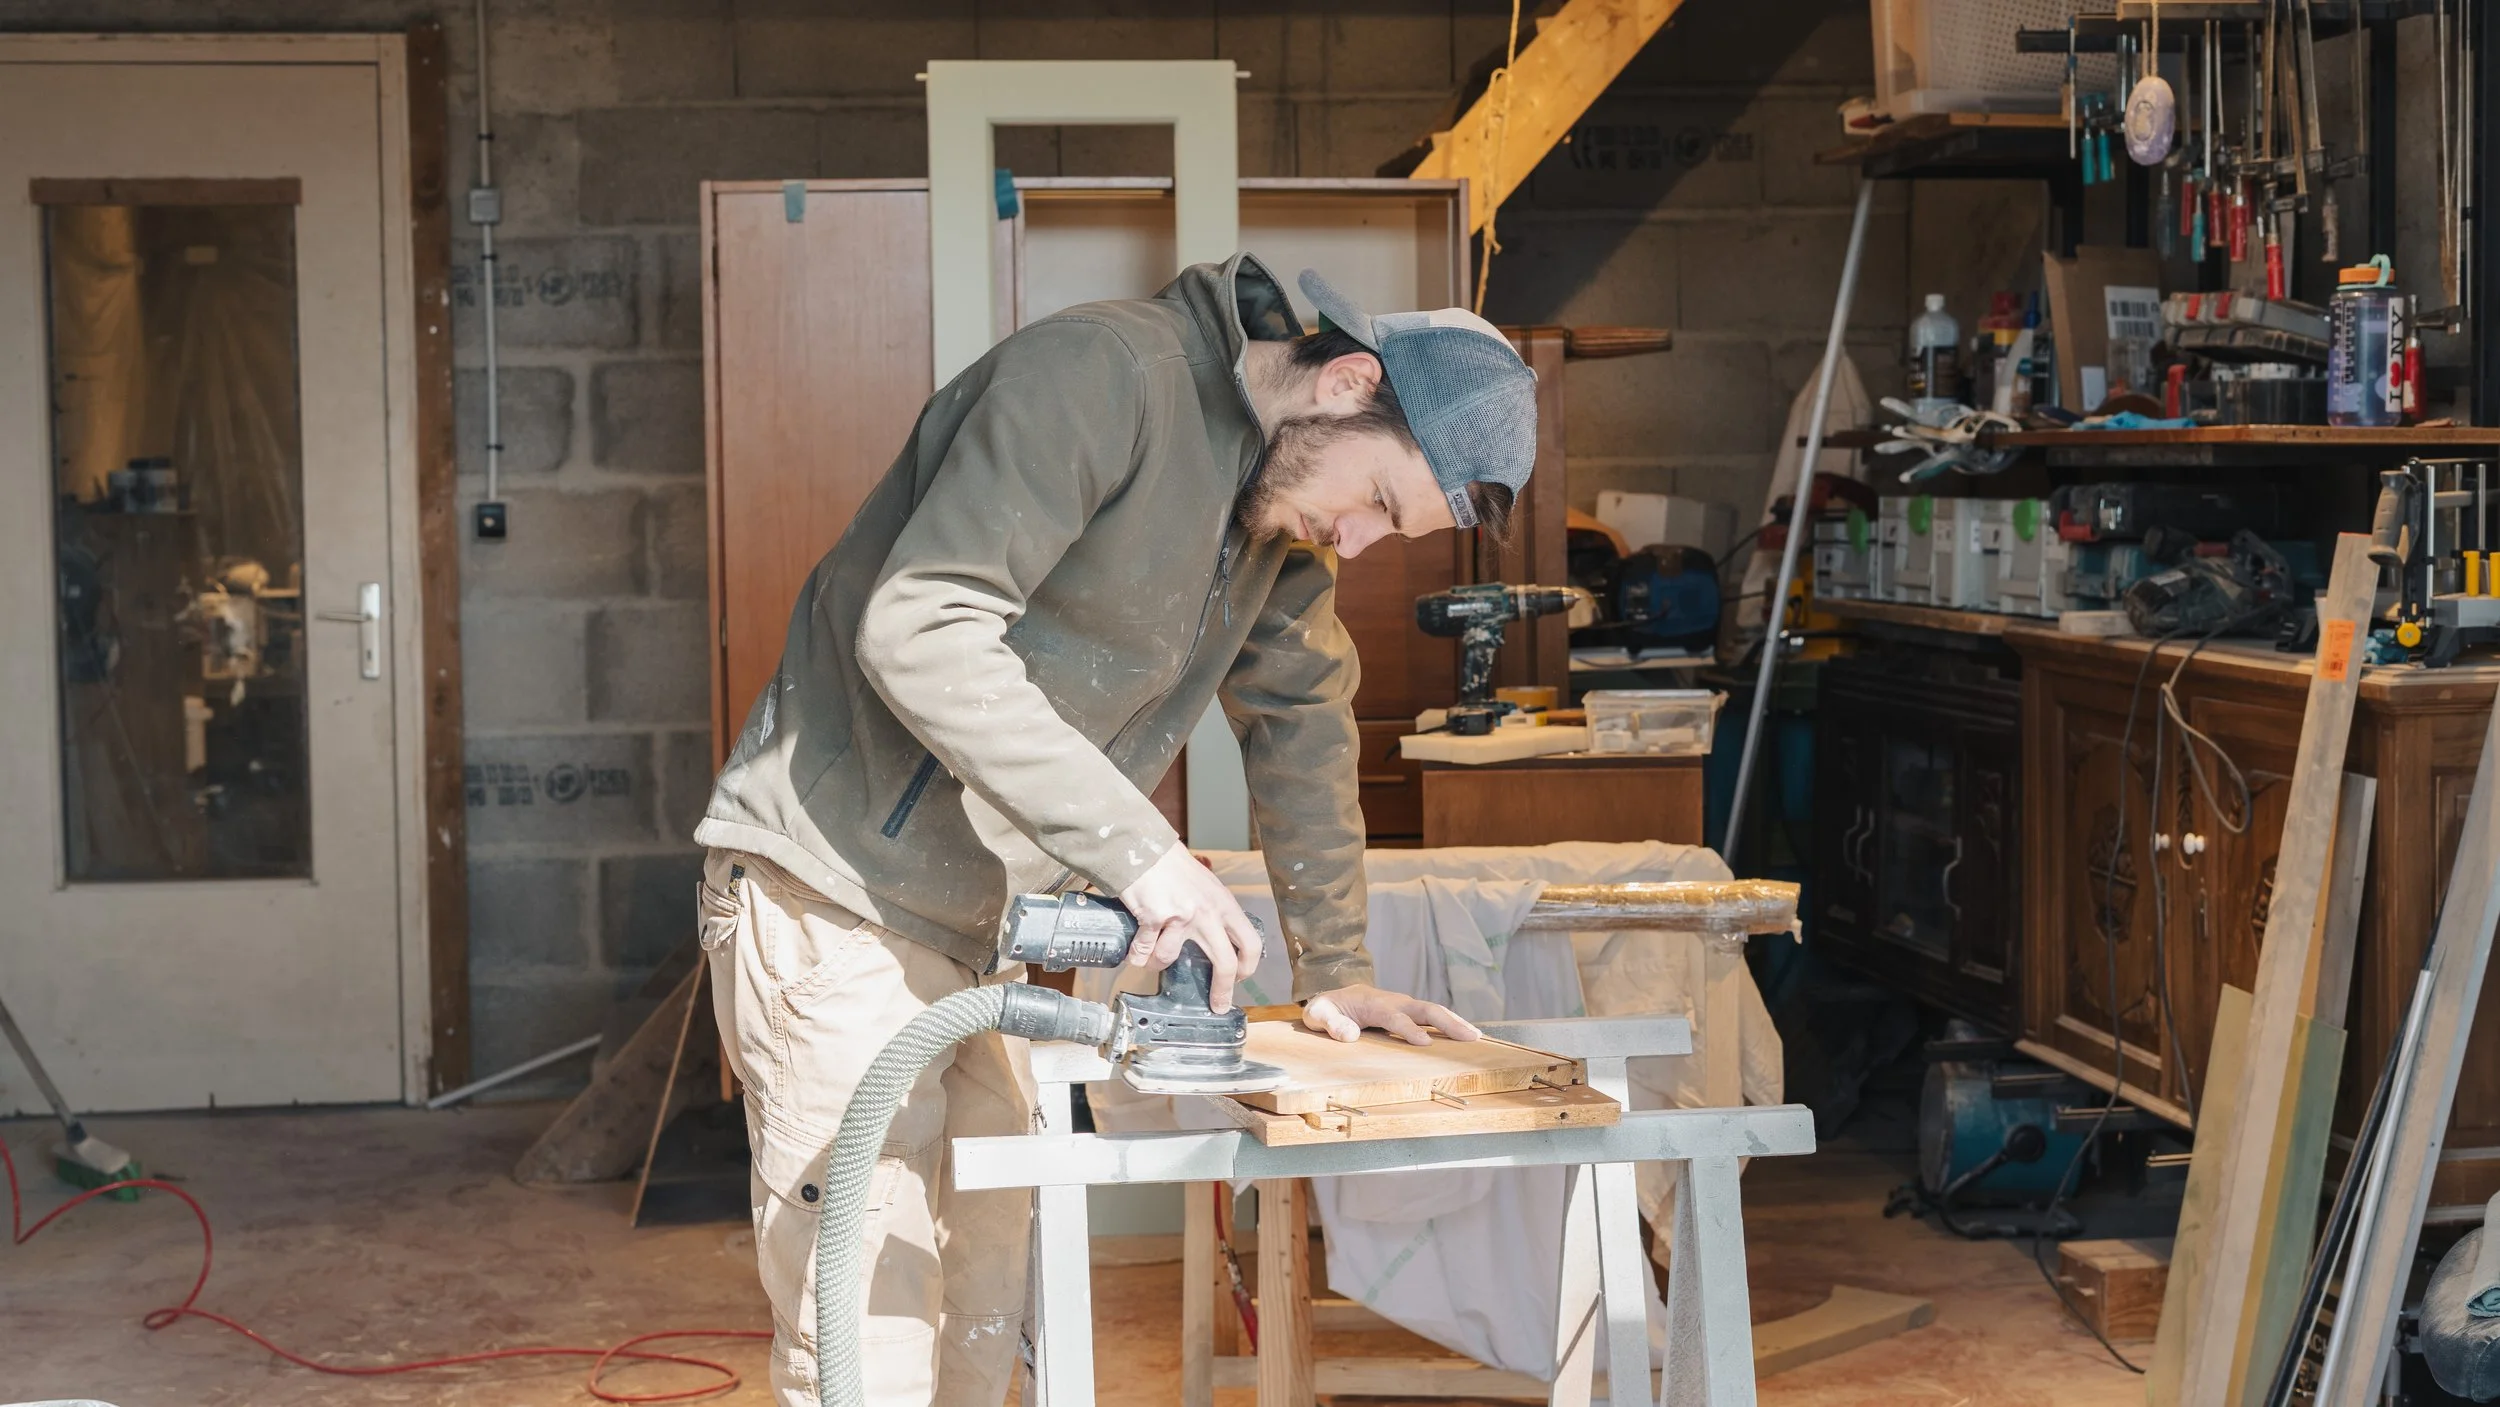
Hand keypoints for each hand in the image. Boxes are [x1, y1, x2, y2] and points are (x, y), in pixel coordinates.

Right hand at [1115, 848, 1262, 1012]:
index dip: (1248, 967)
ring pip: (1171, 959)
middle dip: (1221, 990)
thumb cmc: (1174, 868)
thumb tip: (1217, 941)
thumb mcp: (1207, 887)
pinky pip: (1144, 950)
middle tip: (1217, 1004)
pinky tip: (1134, 952)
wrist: (1145, 849)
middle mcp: (1208, 913)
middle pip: (1225, 963)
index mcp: (1225, 905)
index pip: (1251, 943)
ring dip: (1157, 964)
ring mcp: (1182, 916)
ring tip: (1151, 960)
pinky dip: (1137, 955)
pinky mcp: (1155, 917)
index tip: (1240, 978)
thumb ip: (1214, 912)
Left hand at [1302, 985, 1480, 1045]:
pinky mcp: (1409, 1012)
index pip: (1394, 1017)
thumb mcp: (1316, 1016)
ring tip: (1477, 1037)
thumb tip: (1349, 1035)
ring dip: (1455, 1022)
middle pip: (1424, 1009)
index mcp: (1372, 1003)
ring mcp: (1404, 1005)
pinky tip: (1467, 1035)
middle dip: (1447, 1022)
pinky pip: (1432, 1017)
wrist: (1335, 996)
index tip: (1425, 1043)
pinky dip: (1451, 1024)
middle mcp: (1393, 1001)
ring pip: (1433, 1011)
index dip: (1409, 1030)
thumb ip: (1329, 1023)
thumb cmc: (1326, 1008)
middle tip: (1470, 1036)